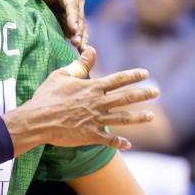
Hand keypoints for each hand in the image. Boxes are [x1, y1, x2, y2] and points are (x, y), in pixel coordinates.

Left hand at [1, 0, 87, 49]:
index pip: (72, 3)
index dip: (73, 16)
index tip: (73, 28)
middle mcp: (72, 1)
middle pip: (79, 16)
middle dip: (79, 30)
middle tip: (77, 43)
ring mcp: (71, 13)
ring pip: (80, 26)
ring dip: (81, 38)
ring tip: (82, 51)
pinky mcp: (67, 24)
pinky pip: (75, 33)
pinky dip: (78, 42)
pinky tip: (80, 53)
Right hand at [3, 46, 157, 151]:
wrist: (37, 120)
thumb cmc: (47, 96)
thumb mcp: (61, 75)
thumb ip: (79, 64)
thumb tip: (92, 49)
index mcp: (92, 87)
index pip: (118, 79)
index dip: (133, 76)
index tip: (145, 73)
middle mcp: (98, 103)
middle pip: (126, 98)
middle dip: (143, 94)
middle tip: (156, 92)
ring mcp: (95, 120)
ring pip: (122, 119)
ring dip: (139, 118)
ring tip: (151, 116)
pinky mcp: (90, 135)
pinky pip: (109, 140)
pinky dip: (119, 143)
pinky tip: (128, 144)